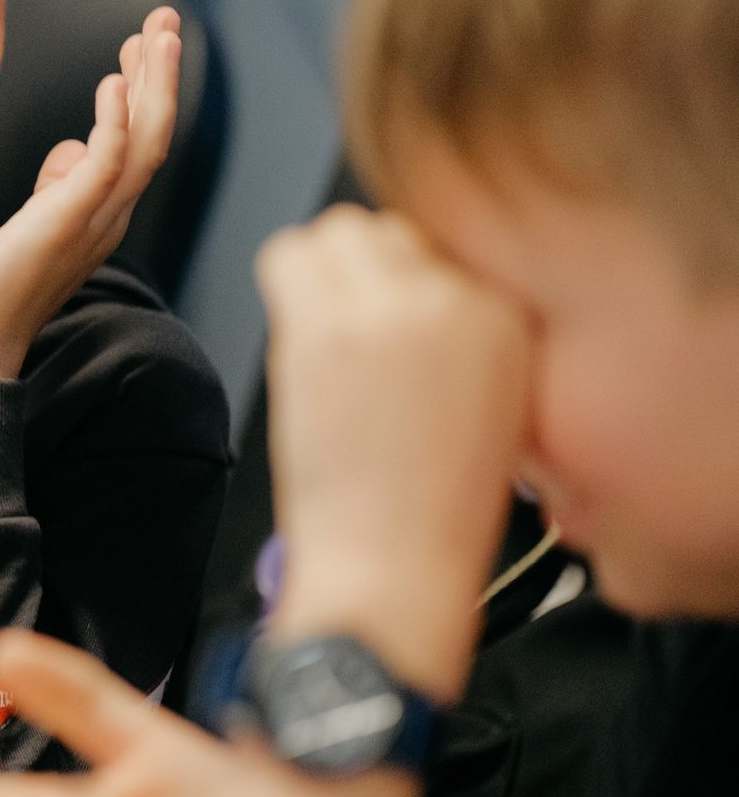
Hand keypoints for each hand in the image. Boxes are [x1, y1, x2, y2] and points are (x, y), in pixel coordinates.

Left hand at [0, 8, 180, 379]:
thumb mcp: (28, 226)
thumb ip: (54, 190)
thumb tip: (72, 150)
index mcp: (98, 217)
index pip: (135, 143)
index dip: (142, 92)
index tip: (138, 49)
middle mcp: (107, 218)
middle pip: (153, 133)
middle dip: (160, 74)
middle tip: (165, 23)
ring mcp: (92, 223)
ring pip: (145, 141)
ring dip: (154, 85)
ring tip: (158, 36)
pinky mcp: (65, 224)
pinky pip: (106, 165)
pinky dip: (114, 121)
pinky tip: (112, 83)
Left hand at [257, 207, 530, 698]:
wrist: (396, 567)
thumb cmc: (436, 506)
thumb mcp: (499, 399)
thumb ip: (468, 327)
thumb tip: (412, 277)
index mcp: (513, 315)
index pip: (445, 243)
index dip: (407, 283)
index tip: (393, 330)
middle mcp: (460, 297)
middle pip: (389, 229)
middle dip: (364, 272)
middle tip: (352, 336)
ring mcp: (391, 306)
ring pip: (337, 231)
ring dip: (322, 274)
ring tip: (325, 338)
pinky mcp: (327, 326)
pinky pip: (286, 253)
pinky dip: (283, 285)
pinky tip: (297, 337)